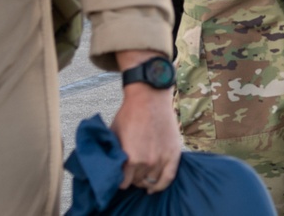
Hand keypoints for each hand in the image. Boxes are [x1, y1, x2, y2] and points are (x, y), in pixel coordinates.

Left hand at [112, 52, 182, 192]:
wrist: (150, 97)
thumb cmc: (129, 114)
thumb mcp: (114, 135)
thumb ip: (113, 155)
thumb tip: (109, 168)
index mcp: (131, 158)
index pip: (123, 183)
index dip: (120, 179)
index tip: (120, 174)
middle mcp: (147, 162)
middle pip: (138, 181)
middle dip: (133, 177)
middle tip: (131, 170)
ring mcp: (162, 158)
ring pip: (151, 181)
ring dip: (145, 178)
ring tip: (142, 173)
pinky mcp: (174, 153)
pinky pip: (168, 178)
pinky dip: (161, 185)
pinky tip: (153, 188)